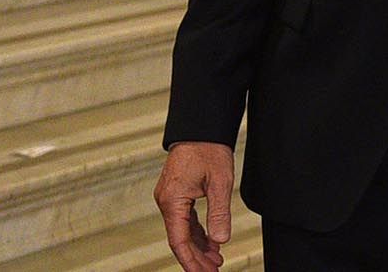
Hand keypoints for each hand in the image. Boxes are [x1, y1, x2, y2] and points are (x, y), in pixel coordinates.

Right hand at [154, 141, 234, 271]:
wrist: (201, 129)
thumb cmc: (209, 151)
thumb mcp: (219, 183)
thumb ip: (219, 213)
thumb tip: (221, 241)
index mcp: (172, 201)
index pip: (179, 240)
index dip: (190, 260)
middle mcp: (167, 202)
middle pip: (180, 239)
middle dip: (196, 258)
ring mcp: (171, 199)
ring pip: (183, 231)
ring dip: (199, 247)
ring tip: (216, 262)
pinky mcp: (178, 195)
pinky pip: (186, 220)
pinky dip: (199, 233)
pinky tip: (211, 243)